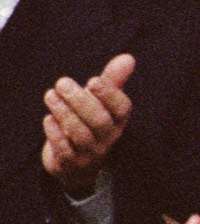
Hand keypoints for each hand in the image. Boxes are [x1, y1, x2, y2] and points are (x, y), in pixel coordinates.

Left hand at [41, 52, 134, 195]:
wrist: (78, 166)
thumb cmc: (90, 124)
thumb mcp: (101, 103)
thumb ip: (112, 81)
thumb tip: (128, 57)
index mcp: (118, 121)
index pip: (121, 108)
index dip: (109, 94)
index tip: (92, 80)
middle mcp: (108, 138)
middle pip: (99, 121)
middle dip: (80, 100)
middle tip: (62, 82)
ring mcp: (90, 153)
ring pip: (80, 134)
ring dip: (64, 113)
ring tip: (50, 95)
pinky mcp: (71, 164)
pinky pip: (64, 149)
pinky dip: (55, 133)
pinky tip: (48, 118)